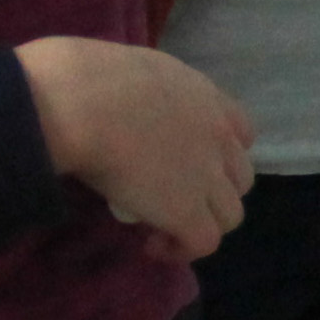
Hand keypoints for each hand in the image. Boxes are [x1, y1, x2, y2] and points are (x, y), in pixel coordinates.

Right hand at [15, 37, 254, 261]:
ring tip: (161, 228)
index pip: (240, 130)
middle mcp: (216, 134)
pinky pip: (204, 243)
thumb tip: (118, 109)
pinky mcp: (188, 211)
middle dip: (213, 192)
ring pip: (230, 214)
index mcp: (202, 95)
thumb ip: (140, 93)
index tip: (189, 163)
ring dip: (201, 224)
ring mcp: (207, 174)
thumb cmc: (81, 78)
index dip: (220, 153)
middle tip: (171, 198)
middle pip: (240, 177)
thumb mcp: (127, 71)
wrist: (79, 104)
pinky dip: (181, 249)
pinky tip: (151, 245)